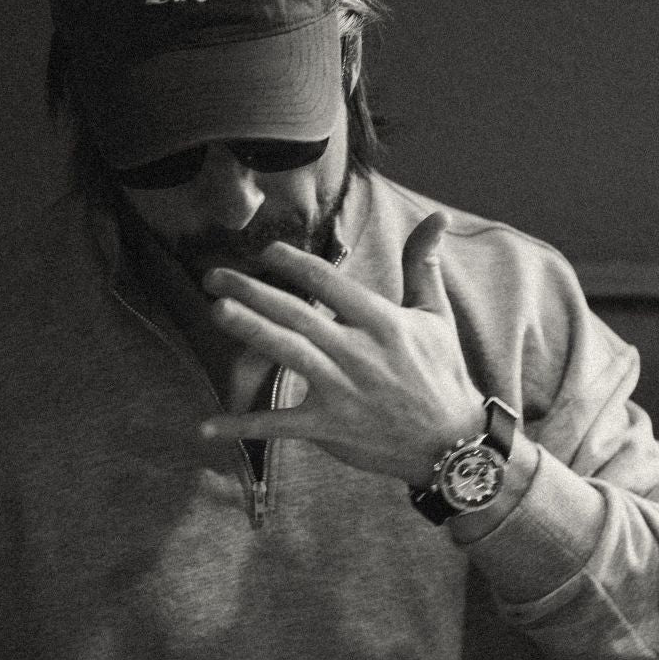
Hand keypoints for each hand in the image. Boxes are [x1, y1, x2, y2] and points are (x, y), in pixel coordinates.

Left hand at [199, 211, 484, 484]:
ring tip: (216, 311)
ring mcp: (342, 390)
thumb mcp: (435, 315)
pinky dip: (242, 425)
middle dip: (253, 291)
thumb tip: (438, 217)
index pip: (329, 281)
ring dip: (250, 331)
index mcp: (382, 321)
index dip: (294, 263)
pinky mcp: (329, 426)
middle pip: (298, 313)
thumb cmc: (441, 373)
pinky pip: (278, 424)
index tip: (265, 251)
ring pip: (289, 353)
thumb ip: (422, 265)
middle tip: (213, 275)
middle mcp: (358, 352)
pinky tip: (206, 427)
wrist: (452, 442)